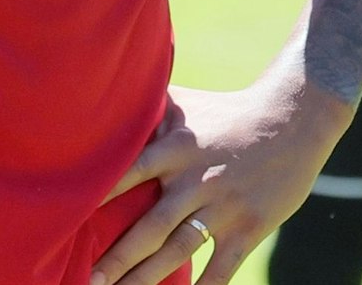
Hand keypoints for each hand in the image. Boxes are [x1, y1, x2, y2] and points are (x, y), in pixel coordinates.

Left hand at [92, 77, 351, 284]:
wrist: (294, 119)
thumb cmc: (230, 112)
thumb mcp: (189, 104)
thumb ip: (149, 109)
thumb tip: (106, 94)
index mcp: (177, 149)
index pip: (130, 173)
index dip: (99, 195)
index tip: (66, 219)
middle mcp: (197, 180)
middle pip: (150, 228)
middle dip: (116, 259)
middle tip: (86, 281)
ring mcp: (224, 207)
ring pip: (178, 252)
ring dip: (144, 280)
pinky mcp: (248, 227)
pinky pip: (220, 269)